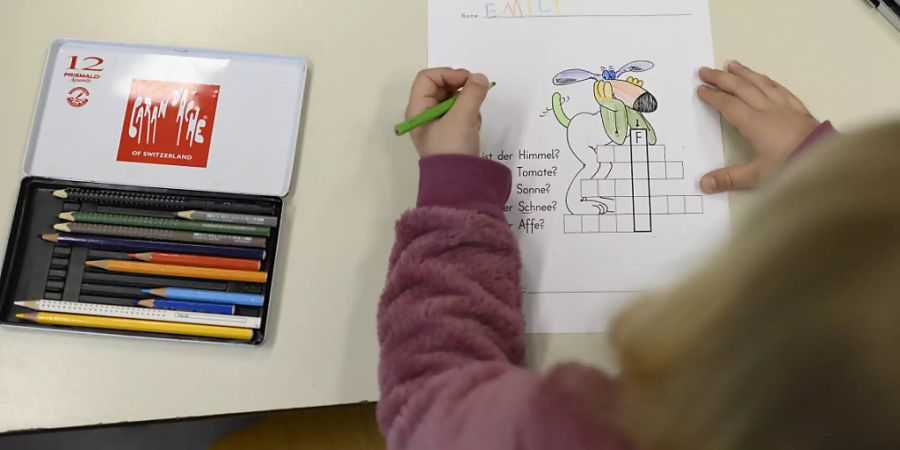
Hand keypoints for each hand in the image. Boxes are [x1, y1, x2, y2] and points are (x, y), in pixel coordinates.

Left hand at [405, 68, 490, 157]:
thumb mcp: (462, 118)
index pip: (428, 78)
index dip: (448, 73)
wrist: (458, 183)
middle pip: (442, 87)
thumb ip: (472, 93)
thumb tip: (480, 78)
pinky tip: (474, 127)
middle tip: (476, 94)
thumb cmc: (452, 148)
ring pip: (453, 100)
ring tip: (473, 119)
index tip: (468, 80)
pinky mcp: (450, 133)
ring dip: (467, 104)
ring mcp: (438, 124)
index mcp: (418, 109)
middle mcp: (425, 114)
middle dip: (460, 89)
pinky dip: (470, 115)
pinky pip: (461, 113)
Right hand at [697, 61, 819, 193]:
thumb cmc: (790, 165)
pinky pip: (779, 88)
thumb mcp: (757, 176)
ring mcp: (784, 106)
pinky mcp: (797, 107)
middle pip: (741, 88)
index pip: (728, 105)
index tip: (701, 89)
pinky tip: (763, 77)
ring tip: (731, 64)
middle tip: (705, 70)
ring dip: (743, 73)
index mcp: (754, 123)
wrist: (826, 158)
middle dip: (721, 78)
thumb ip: (729, 179)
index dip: (713, 96)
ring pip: (760, 83)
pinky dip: (766, 80)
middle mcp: (767, 109)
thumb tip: (703, 183)